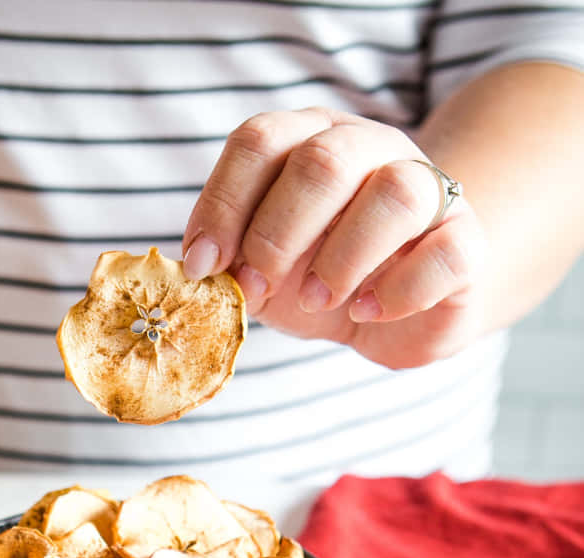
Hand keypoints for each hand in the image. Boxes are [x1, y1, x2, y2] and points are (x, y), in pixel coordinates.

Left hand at [182, 108, 490, 368]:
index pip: (259, 141)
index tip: (203, 266)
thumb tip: (199, 270)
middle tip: (256, 287)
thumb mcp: (261, 266)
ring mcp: (427, 188)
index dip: (223, 204)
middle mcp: (369, 149)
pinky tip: (365, 311)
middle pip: (323, 161)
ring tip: (315, 301)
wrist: (392, 306)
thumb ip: (232, 257)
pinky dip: (398, 290)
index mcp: (308, 141)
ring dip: (340, 259)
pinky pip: (446, 251)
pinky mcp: (464, 240)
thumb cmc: (315, 275)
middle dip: (276, 235)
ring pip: (394, 193)